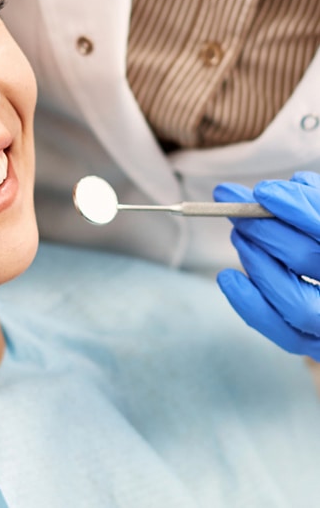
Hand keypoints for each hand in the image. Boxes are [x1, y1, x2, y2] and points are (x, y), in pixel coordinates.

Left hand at [215, 172, 319, 359]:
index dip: (296, 207)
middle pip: (307, 258)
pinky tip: (227, 276)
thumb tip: (268, 195)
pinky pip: (284, 333)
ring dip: (256, 260)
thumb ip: (312, 202)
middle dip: (264, 229)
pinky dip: (250, 304)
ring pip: (295, 301)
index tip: (262, 192)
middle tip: (236, 209)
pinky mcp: (317, 346)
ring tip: (238, 235)